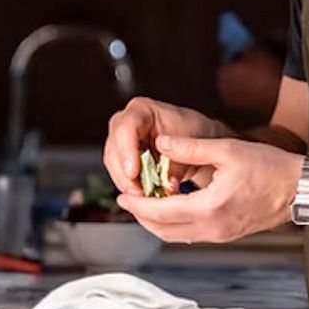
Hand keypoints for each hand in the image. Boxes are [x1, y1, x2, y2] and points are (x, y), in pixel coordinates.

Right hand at [103, 98, 228, 197]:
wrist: (195, 140)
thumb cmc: (193, 132)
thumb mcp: (192, 145)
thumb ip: (178, 165)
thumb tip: (169, 186)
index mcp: (142, 109)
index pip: (126, 127)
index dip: (127, 151)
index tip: (133, 173)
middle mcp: (126, 122)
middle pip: (115, 148)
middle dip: (125, 174)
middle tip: (139, 193)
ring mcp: (121, 140)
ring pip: (114, 164)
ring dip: (127, 183)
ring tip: (144, 198)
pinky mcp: (122, 157)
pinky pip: (119, 173)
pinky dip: (130, 186)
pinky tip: (143, 196)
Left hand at [116, 133, 300, 243]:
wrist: (302, 189)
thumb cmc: (270, 167)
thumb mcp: (228, 150)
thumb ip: (191, 147)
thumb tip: (161, 142)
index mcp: (210, 208)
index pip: (161, 212)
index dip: (138, 204)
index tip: (123, 194)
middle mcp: (212, 228)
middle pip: (164, 231)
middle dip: (142, 216)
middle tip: (129, 199)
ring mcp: (220, 235)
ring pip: (176, 236)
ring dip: (158, 222)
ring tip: (146, 202)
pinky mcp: (227, 234)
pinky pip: (191, 234)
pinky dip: (175, 224)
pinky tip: (172, 207)